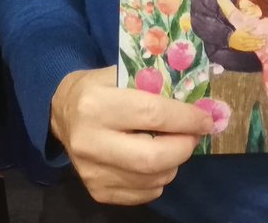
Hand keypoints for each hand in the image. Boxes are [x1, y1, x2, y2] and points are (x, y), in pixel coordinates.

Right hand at [50, 66, 211, 204]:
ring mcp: (92, 172)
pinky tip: (154, 160)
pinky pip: (144, 193)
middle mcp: (90, 142)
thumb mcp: (119, 74)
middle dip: (184, 146)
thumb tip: (197, 102)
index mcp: (95, 105)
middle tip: (194, 135)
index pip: (152, 115)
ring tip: (173, 144)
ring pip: (153, 179)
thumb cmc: (96, 88)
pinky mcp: (97, 191)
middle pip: (153, 157)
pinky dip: (159, 178)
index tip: (207, 118)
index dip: (186, 118)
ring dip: (174, 162)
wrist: (61, 114)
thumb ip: (153, 86)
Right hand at [227, 27, 264, 52]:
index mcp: (244, 35)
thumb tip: (256, 26)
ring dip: (259, 45)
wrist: (230, 40)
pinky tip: (259, 47)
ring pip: (253, 46)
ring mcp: (244, 46)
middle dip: (260, 41)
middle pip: (254, 41)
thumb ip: (249, 28)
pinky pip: (250, 49)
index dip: (259, 36)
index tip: (264, 35)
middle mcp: (245, 41)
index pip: (254, 36)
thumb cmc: (237, 33)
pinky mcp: (244, 49)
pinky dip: (255, 48)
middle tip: (265, 40)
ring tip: (264, 44)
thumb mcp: (242, 29)